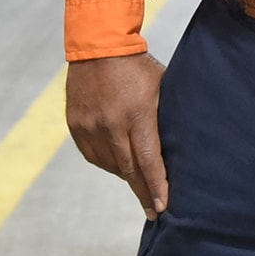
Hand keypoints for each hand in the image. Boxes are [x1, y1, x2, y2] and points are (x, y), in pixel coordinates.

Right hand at [66, 53, 167, 219]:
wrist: (99, 45)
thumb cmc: (137, 64)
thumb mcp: (160, 84)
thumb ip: (164, 113)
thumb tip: (178, 140)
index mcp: (137, 112)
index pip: (148, 158)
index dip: (156, 184)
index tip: (163, 205)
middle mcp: (111, 123)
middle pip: (128, 168)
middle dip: (143, 191)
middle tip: (153, 210)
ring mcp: (91, 125)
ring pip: (109, 164)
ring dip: (125, 176)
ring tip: (138, 184)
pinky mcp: (76, 124)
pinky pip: (92, 155)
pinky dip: (106, 163)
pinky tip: (117, 165)